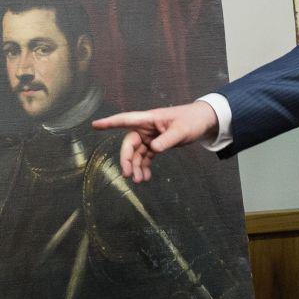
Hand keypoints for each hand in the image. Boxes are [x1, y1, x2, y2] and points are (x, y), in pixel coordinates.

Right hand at [92, 103, 218, 182]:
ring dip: (135, 166)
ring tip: (139, 180)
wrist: (203, 122)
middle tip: (127, 174)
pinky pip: (145, 156)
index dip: (110, 123)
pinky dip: (144, 166)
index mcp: (149, 119)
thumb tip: (154, 149)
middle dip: (126, 159)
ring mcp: (150, 136)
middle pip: (130, 143)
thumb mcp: (181, 130)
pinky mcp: (156, 144)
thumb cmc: (192, 120)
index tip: (95, 125)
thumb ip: (167, 140)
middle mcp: (146, 127)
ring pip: (136, 153)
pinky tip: (145, 177)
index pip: (126, 120)